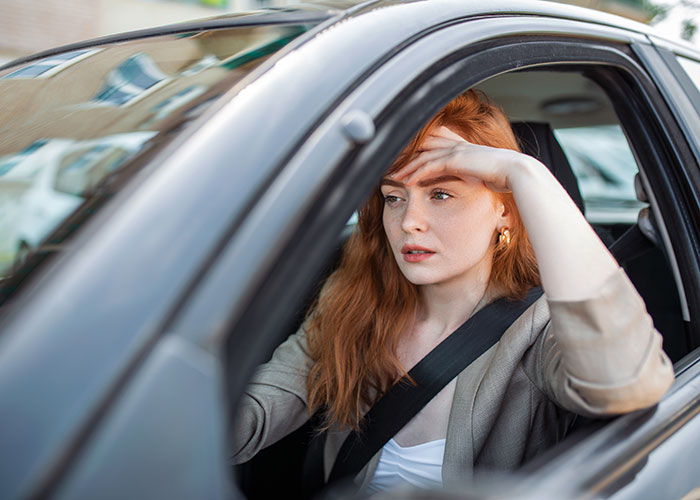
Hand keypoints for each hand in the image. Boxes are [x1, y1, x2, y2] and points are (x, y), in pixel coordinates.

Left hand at [390, 126, 540, 191]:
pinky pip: (430, 165)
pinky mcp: (456, 159)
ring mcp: (456, 150)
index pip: (432, 146)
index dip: (415, 154)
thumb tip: (470, 184)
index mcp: (462, 148)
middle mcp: (456, 145)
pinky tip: (405, 180)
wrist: (517, 173)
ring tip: (391, 176)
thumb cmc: (505, 177)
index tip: (401, 163)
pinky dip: (416, 173)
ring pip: (423, 156)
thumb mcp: (484, 175)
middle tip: (387, 166)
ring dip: (406, 167)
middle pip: (422, 148)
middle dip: (404, 157)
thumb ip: (472, 176)